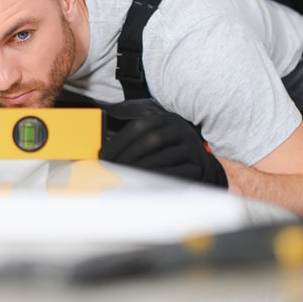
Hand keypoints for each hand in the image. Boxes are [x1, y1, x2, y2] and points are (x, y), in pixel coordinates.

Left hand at [100, 111, 226, 186]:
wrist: (199, 166)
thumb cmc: (167, 153)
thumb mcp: (155, 141)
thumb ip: (134, 143)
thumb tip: (103, 155)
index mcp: (166, 119)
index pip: (139, 126)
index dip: (119, 141)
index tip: (104, 156)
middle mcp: (180, 129)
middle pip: (152, 139)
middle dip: (129, 155)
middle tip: (113, 168)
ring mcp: (192, 146)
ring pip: (164, 155)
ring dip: (141, 167)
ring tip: (125, 176)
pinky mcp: (198, 165)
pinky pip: (177, 171)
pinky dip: (158, 177)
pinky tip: (144, 182)